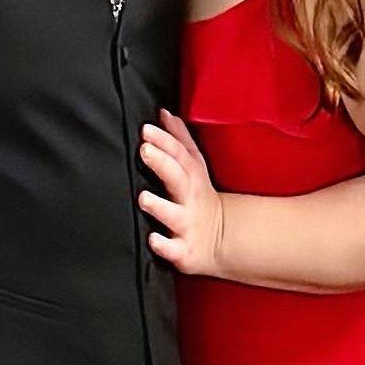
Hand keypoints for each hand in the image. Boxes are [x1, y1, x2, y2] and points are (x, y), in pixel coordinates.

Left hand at [137, 109, 225, 276]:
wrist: (220, 239)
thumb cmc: (198, 198)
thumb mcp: (194, 166)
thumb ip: (178, 140)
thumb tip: (164, 113)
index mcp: (191, 176)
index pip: (179, 154)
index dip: (164, 141)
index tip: (147, 129)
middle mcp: (189, 198)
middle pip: (178, 178)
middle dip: (162, 163)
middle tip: (145, 149)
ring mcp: (187, 224)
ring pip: (174, 215)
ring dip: (159, 206)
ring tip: (143, 198)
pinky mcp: (184, 250)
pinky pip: (174, 249)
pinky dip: (164, 246)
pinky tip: (153, 239)